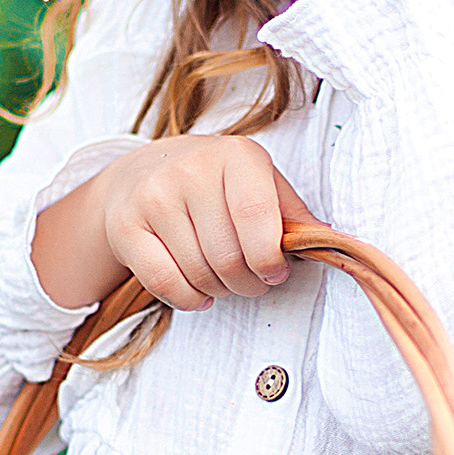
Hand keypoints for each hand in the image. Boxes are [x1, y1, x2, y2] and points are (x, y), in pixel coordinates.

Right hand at [32, 135, 305, 314]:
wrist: (142, 174)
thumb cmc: (216, 185)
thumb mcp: (259, 184)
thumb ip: (292, 213)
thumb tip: (327, 242)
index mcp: (236, 155)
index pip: (257, 217)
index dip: (270, 258)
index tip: (275, 271)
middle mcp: (192, 169)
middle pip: (228, 256)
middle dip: (247, 283)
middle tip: (249, 281)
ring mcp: (154, 196)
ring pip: (199, 274)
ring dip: (219, 291)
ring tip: (222, 280)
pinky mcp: (126, 225)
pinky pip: (166, 283)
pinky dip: (188, 299)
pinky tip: (198, 292)